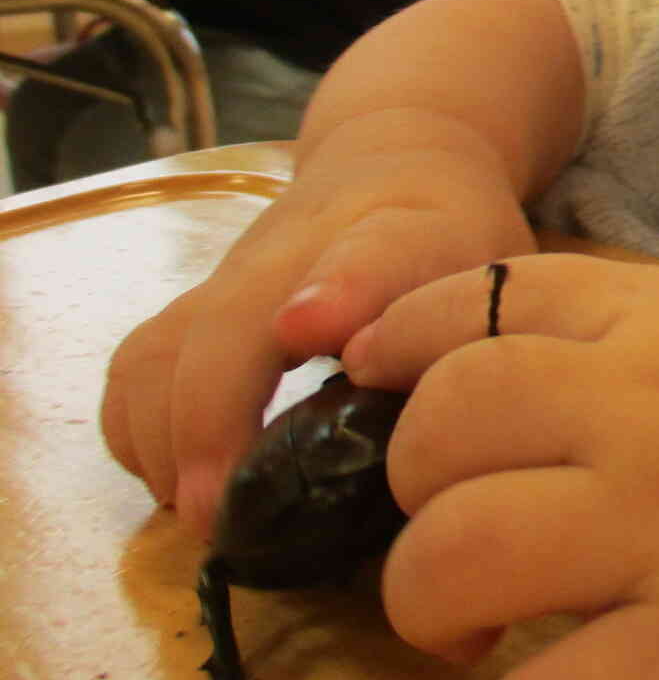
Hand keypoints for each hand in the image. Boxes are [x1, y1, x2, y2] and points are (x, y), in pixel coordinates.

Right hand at [99, 142, 537, 537]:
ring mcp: (237, 273)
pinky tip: (180, 484)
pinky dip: (140, 432)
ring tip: (203, 514)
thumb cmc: (458, 243)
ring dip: (166, 438)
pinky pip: (140, 365)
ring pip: (166, 346)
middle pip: (229, 318)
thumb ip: (480, 352)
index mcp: (401, 238)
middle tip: (219, 516)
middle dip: (210, 416)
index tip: (305, 328)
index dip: (339, 291)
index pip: (370, 258)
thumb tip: (447, 460)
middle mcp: (299, 248)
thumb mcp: (497, 284)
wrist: (404, 163)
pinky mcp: (198, 301)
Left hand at [342, 256, 658, 679]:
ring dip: (429, 604)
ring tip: (470, 626)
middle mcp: (642, 411)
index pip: (459, 311)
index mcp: (648, 321)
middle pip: (437, 433)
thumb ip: (598, 318)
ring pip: (454, 560)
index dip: (387, 350)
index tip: (367, 388)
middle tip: (450, 532)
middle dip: (408, 490)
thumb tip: (442, 353)